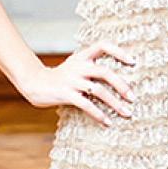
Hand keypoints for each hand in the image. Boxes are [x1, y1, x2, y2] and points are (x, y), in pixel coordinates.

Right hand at [19, 41, 134, 125]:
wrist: (35, 83)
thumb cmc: (61, 77)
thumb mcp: (75, 66)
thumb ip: (92, 68)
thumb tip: (119, 79)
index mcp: (82, 56)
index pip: (103, 46)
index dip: (119, 51)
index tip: (133, 62)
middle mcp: (78, 66)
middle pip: (105, 72)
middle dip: (122, 85)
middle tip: (133, 98)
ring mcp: (71, 80)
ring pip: (98, 90)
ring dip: (115, 103)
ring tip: (127, 113)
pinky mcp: (65, 94)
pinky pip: (86, 104)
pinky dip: (99, 114)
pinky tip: (107, 122)